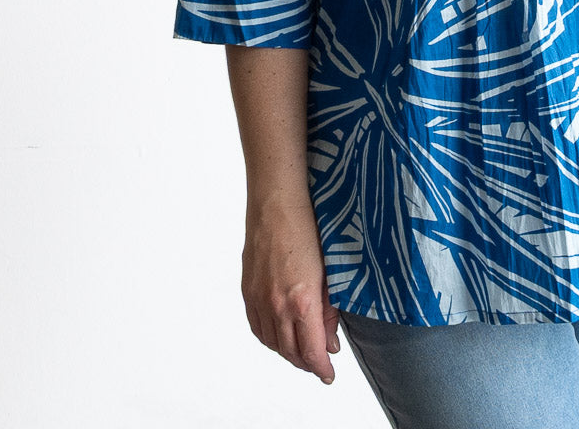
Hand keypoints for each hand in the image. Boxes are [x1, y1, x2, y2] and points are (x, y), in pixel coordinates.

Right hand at [241, 192, 341, 383]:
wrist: (277, 204)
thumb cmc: (308, 228)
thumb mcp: (330, 271)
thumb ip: (330, 310)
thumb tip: (330, 341)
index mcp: (302, 301)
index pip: (311, 351)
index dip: (322, 368)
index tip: (329, 374)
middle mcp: (277, 306)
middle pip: (290, 352)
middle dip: (307, 363)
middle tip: (319, 364)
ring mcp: (259, 300)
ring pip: (272, 343)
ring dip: (288, 353)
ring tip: (303, 352)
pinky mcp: (248, 291)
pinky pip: (257, 328)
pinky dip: (270, 338)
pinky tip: (280, 336)